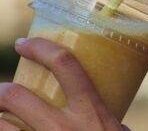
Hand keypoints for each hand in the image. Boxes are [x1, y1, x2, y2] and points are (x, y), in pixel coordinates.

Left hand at [0, 37, 130, 130]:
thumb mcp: (117, 129)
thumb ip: (102, 115)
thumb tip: (93, 103)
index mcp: (90, 109)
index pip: (65, 64)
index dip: (41, 48)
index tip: (24, 44)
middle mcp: (64, 127)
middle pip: (17, 96)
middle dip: (1, 90)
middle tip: (2, 91)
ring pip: (0, 127)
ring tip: (0, 116)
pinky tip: (7, 130)